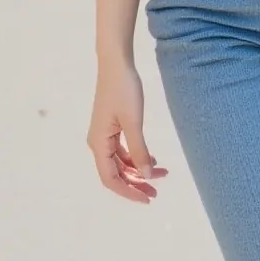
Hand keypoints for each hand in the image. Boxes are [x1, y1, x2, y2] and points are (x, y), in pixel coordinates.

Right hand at [88, 61, 167, 203]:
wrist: (116, 62)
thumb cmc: (124, 89)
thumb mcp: (134, 122)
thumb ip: (139, 150)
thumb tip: (146, 176)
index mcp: (98, 144)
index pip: (111, 179)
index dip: (128, 192)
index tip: (147, 198)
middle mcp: (98, 142)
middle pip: (116, 173)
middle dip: (136, 183)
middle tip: (156, 191)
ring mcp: (104, 134)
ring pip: (121, 161)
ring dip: (138, 169)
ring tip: (161, 173)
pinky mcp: (111, 126)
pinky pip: (122, 149)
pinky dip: (136, 156)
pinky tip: (152, 158)